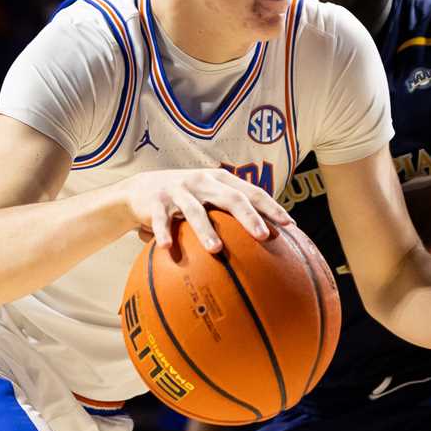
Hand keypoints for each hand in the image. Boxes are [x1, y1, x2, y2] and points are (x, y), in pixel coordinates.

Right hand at [124, 168, 292, 252]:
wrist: (140, 189)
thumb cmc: (185, 197)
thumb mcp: (209, 197)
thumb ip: (231, 210)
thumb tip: (267, 238)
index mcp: (220, 180)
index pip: (250, 192)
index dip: (271, 207)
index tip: (289, 224)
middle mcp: (202, 181)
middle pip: (230, 198)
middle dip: (249, 217)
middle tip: (263, 236)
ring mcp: (178, 190)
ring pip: (195, 211)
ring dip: (206, 231)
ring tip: (216, 250)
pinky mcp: (156, 202)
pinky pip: (162, 220)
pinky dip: (164, 234)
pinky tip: (167, 249)